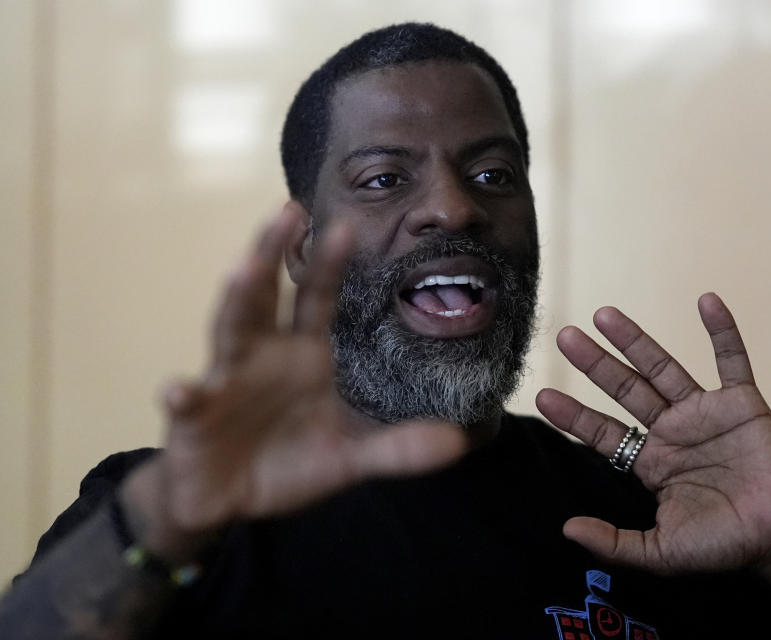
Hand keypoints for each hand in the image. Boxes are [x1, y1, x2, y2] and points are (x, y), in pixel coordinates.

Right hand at [144, 206, 466, 536]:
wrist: (227, 501)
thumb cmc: (286, 464)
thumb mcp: (347, 459)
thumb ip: (397, 449)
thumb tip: (459, 443)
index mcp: (302, 356)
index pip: (317, 300)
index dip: (330, 266)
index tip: (347, 225)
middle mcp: (261, 355)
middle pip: (266, 295)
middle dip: (274, 253)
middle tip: (288, 210)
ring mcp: (223, 380)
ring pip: (227, 330)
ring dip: (235, 299)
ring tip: (242, 270)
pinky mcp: (192, 416)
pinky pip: (186, 402)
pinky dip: (181, 395)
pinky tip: (178, 391)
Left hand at [536, 293, 770, 574]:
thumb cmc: (723, 544)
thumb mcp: (661, 551)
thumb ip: (615, 542)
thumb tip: (567, 528)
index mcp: (651, 461)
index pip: (604, 431)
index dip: (574, 414)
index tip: (543, 395)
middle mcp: (672, 430)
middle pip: (626, 388)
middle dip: (596, 363)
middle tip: (565, 337)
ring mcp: (705, 413)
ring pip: (664, 368)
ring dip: (636, 340)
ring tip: (605, 315)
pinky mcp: (743, 403)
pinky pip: (732, 360)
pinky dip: (722, 330)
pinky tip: (707, 301)